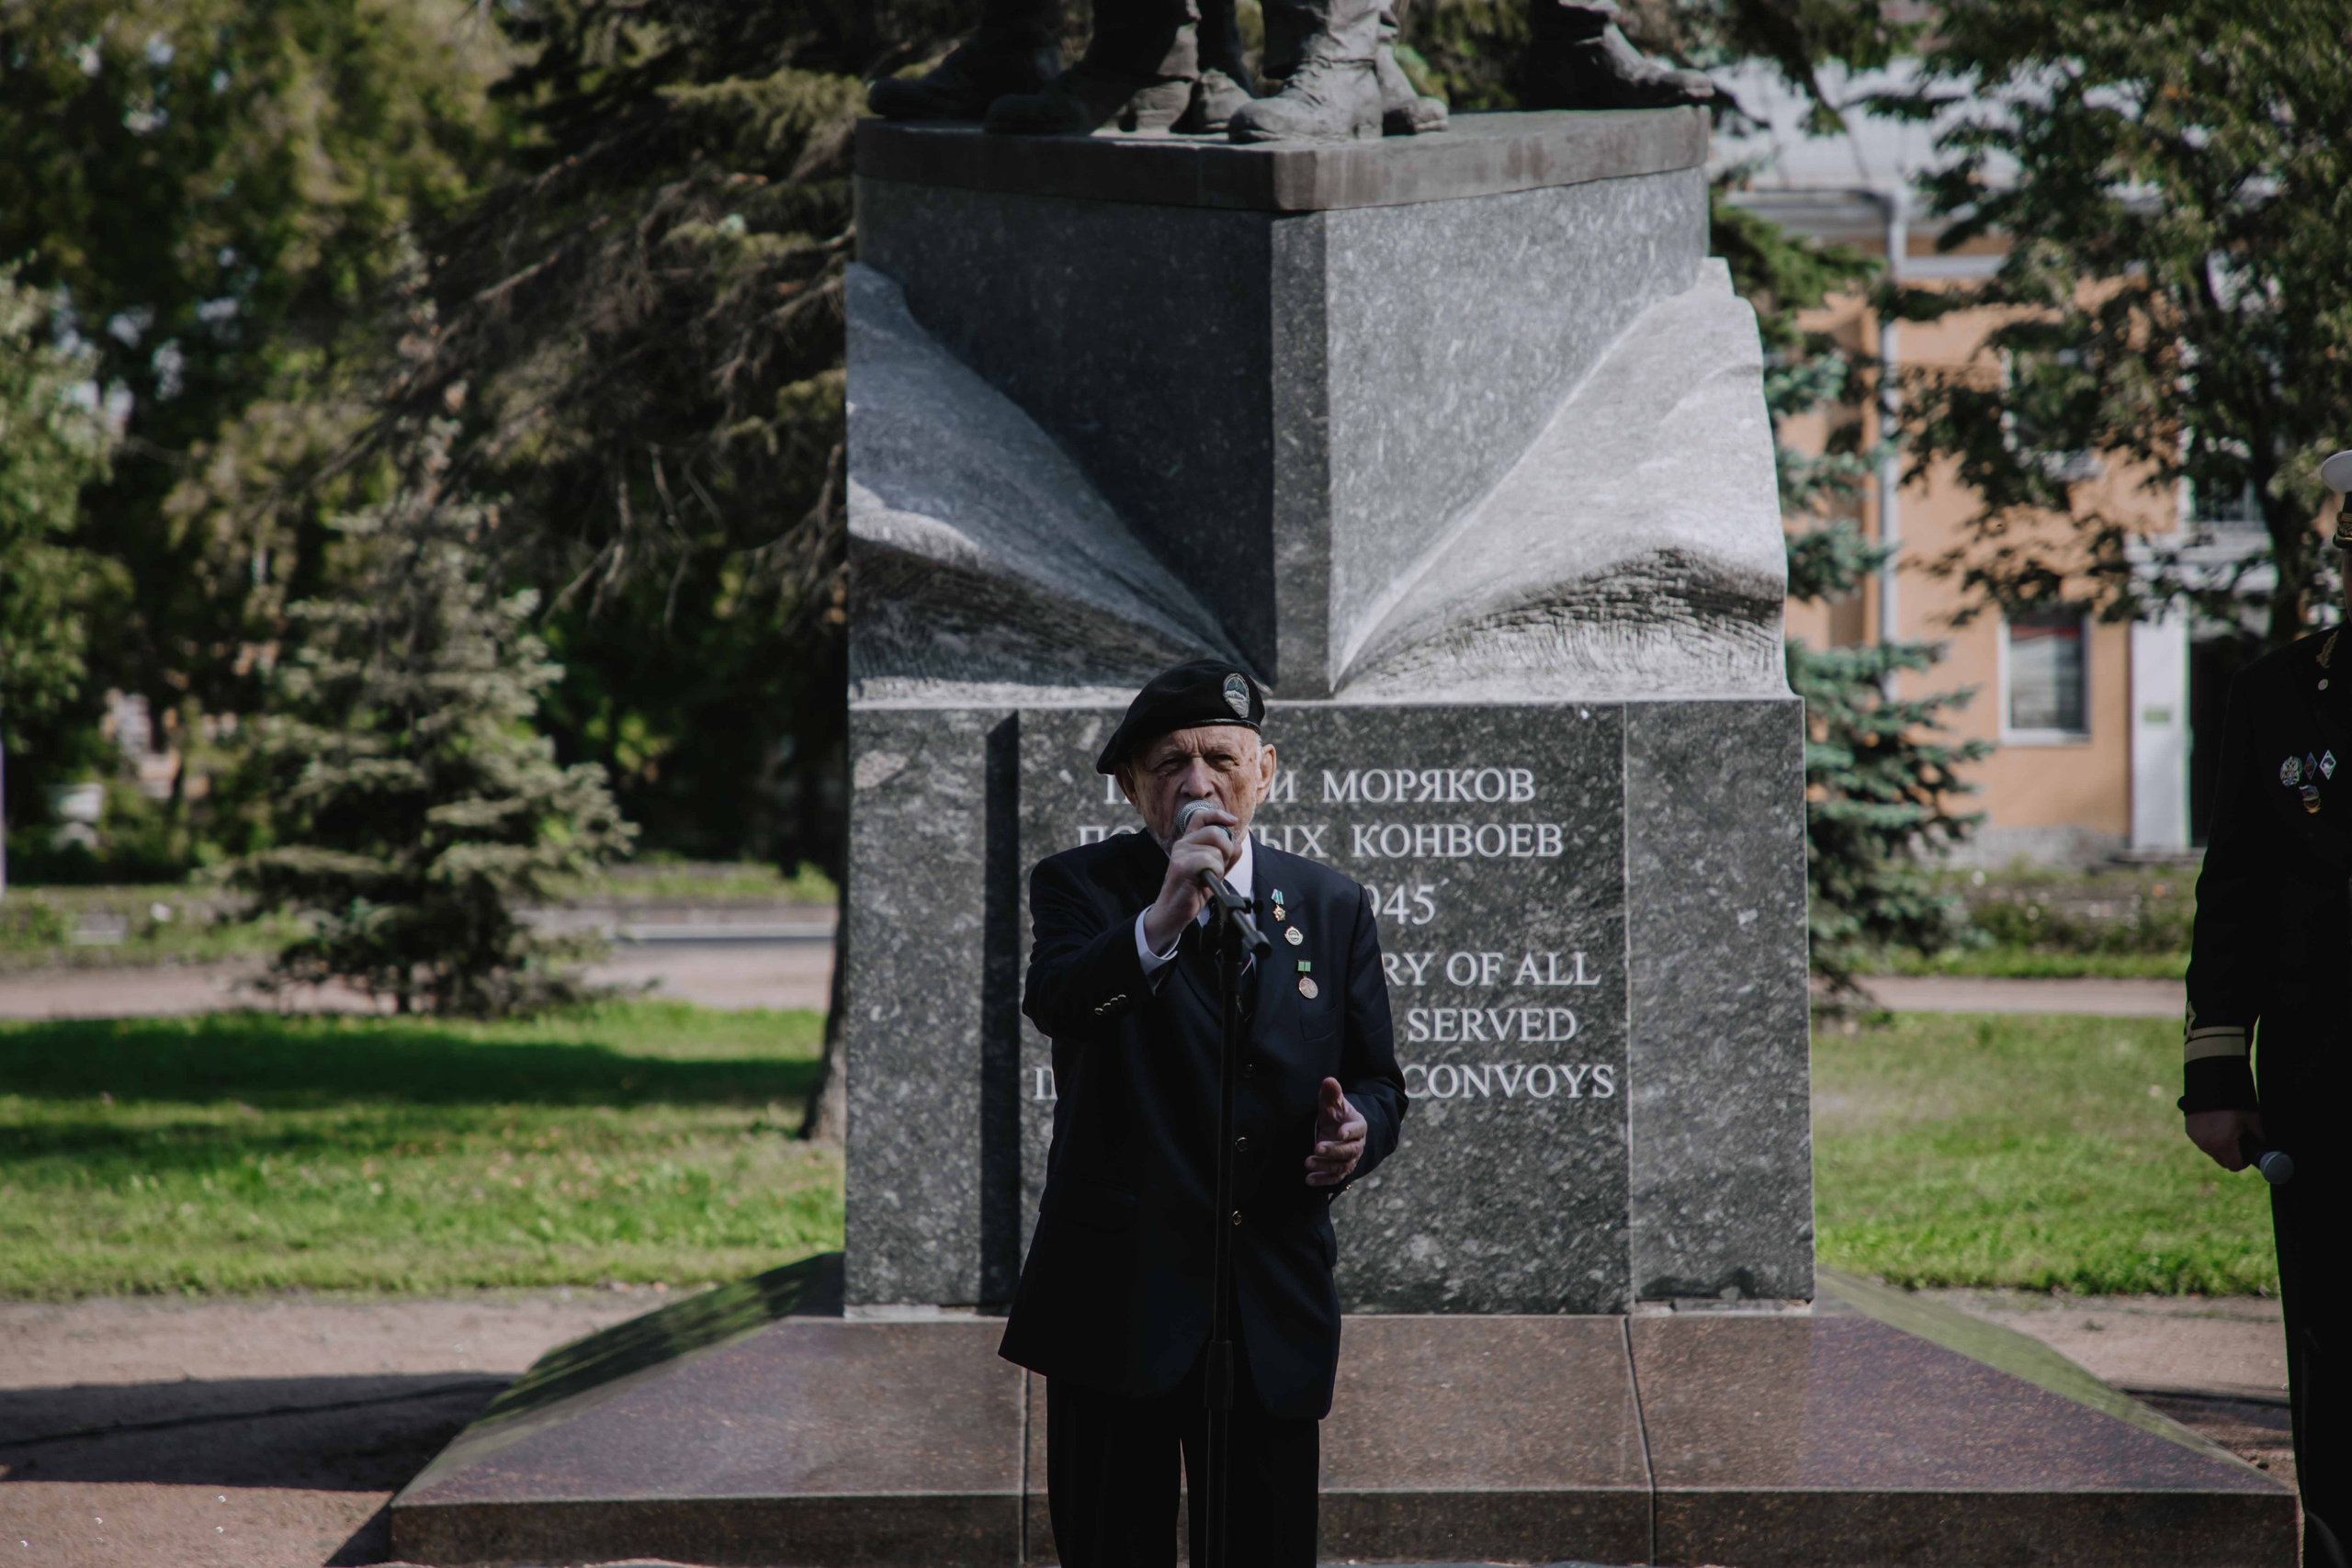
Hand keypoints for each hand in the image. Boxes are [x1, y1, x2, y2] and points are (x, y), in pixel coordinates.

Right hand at [1141, 805, 1240, 954]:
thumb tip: (1238, 844)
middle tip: (1220, 867)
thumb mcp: (1214, 871)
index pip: (1201, 816)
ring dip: (1219, 868)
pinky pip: (1209, 861)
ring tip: (1209, 879)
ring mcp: (1181, 853)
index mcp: (1189, 842)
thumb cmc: (1192, 892)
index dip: (1219, 815)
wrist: (1174, 911)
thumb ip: (1226, 857)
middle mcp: (1183, 844)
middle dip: (1226, 850)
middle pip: (1215, 832)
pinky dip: (1215, 873)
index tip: (1233, 822)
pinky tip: (1205, 882)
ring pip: (1215, 850)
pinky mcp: (1181, 865)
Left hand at [1305, 1077, 1365, 1186]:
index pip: (1358, 1129)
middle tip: (1317, 1148)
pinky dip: (1322, 1180)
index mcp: (1358, 1126)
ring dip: (1324, 1165)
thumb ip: (1331, 1094)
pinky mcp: (1341, 1170)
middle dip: (1333, 1150)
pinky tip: (1308, 1179)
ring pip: (1341, 1166)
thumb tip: (1329, 1080)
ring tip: (1307, 1162)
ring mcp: (1350, 1159)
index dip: (1350, 1131)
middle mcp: (1357, 1144)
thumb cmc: (1335, 1114)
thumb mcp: (1332, 1103)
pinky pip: (1334, 1178)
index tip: (1340, 1132)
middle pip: (1349, 1150)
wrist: (1337, 1130)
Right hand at [2185, 1109, 2262, 1171]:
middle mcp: (2207, 1144)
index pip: (2235, 1166)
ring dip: (2219, 1147)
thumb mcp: (2253, 1120)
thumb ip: (2260, 1138)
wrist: (2211, 1084)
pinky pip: (2202, 1142)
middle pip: (2222, 1162)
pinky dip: (2209, 1139)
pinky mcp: (2189, 1131)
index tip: (2247, 1151)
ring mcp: (2196, 1138)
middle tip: (2238, 1140)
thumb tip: (2265, 1148)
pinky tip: (2214, 1125)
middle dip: (2231, 1155)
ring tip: (2225, 1129)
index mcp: (2223, 1144)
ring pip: (2212, 1152)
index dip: (2244, 1161)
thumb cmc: (2235, 1102)